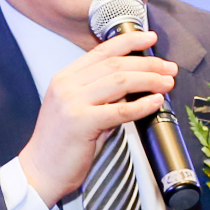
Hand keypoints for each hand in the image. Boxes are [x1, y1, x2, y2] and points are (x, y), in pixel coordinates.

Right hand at [17, 28, 179, 206]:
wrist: (40, 171)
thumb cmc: (62, 145)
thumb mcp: (80, 110)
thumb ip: (104, 95)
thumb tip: (135, 84)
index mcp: (65, 77)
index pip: (102, 51)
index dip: (129, 41)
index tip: (150, 37)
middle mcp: (67, 85)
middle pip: (115, 64)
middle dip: (148, 63)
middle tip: (169, 68)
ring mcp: (72, 102)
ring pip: (120, 81)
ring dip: (149, 80)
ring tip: (167, 83)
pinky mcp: (80, 122)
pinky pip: (120, 110)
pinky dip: (142, 105)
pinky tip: (156, 102)